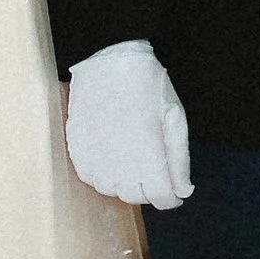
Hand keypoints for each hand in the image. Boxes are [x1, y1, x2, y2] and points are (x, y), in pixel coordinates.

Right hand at [63, 39, 192, 208]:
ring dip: (125, 184)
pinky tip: (112, 157)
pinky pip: (91, 178)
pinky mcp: (78, 150)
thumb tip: (182, 192)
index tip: (174, 191)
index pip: (161, 197)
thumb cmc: (147, 85)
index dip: (171, 198)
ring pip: (112, 190)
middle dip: (150, 190)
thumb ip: (179, 159)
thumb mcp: (174, 117)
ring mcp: (94, 157)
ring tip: (132, 161)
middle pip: (136, 197)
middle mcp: (119, 161)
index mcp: (148, 153)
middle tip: (154, 170)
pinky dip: (104, 175)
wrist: (108, 61)